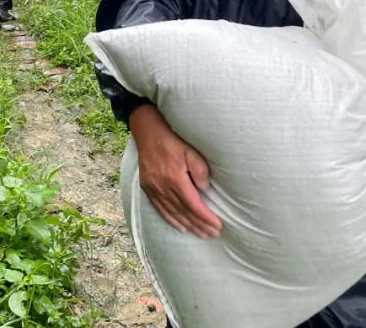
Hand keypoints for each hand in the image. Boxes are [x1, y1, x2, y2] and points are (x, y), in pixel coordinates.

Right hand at [129, 104, 221, 237]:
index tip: (218, 226)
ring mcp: (153, 189)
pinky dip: (171, 220)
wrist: (147, 131)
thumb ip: (200, 170)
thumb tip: (204, 190)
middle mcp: (163, 187)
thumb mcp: (190, 150)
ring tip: (201, 234)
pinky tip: (181, 227)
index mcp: (175, 179)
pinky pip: (160, 209)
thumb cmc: (172, 139)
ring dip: (188, 226)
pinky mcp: (147, 187)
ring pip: (172, 213)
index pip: (193, 205)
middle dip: (200, 225)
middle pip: (184, 212)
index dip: (206, 218)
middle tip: (214, 234)